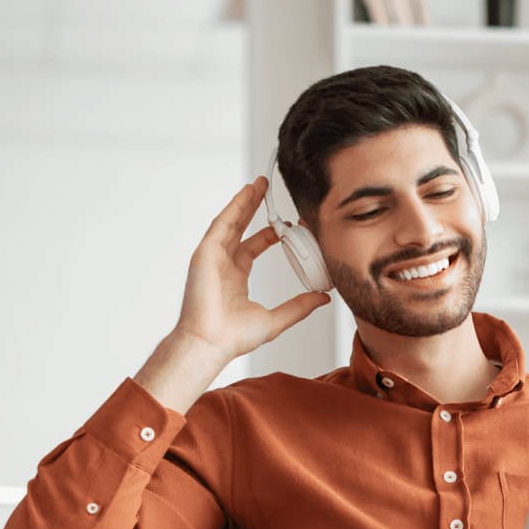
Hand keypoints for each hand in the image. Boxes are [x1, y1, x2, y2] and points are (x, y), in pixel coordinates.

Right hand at [170, 176, 330, 367]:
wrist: (212, 343)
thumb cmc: (234, 337)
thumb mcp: (276, 319)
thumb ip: (299, 306)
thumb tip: (323, 298)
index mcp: (235, 278)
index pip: (253, 247)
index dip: (270, 234)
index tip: (291, 226)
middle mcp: (222, 265)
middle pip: (240, 228)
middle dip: (254, 208)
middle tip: (269, 191)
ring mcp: (212, 258)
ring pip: (230, 222)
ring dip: (244, 202)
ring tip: (259, 184)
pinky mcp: (205, 254)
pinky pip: (221, 224)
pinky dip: (234, 207)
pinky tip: (246, 194)